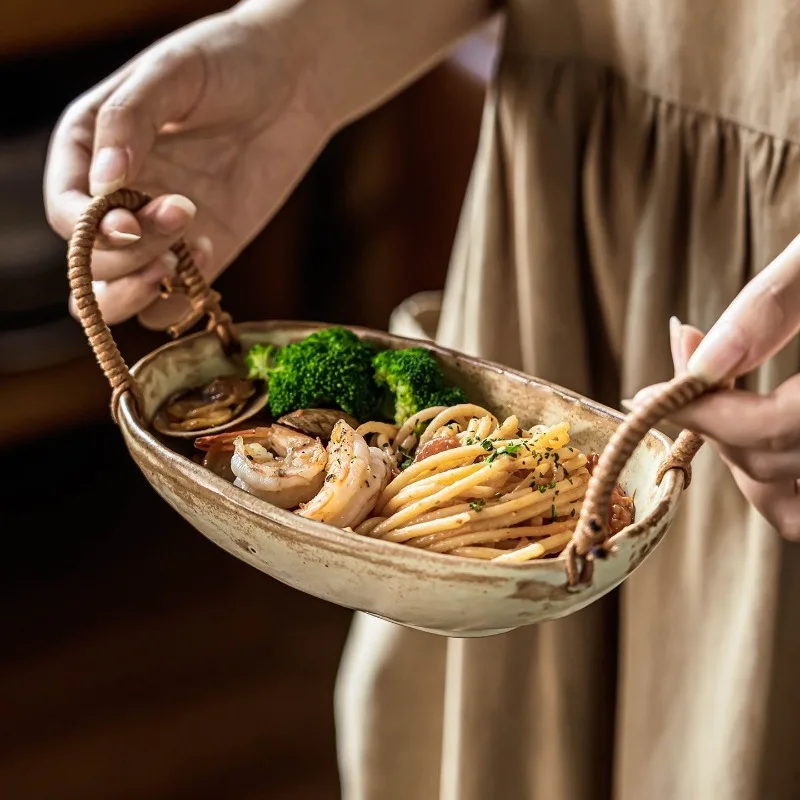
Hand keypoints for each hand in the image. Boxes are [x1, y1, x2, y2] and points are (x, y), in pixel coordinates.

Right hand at [44, 6, 329, 328]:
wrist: (293, 82)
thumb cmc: (227, 62)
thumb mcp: (173, 74)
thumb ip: (129, 120)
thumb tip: (103, 183)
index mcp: (89, 152)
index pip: (67, 213)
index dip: (91, 230)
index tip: (130, 221)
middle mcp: (116, 199)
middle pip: (91, 263)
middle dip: (127, 256)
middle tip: (180, 218)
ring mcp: (158, 232)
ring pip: (118, 295)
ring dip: (139, 293)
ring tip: (179, 263)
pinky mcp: (201, 254)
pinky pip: (172, 301)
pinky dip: (182, 297)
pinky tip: (212, 252)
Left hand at [626, 234, 799, 540]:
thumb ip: (776, 303)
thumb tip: (700, 359)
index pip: (767, 429)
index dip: (698, 414)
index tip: (643, 393)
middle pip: (776, 471)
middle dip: (715, 429)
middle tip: (680, 380)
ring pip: (798, 511)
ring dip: (749, 468)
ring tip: (723, 413)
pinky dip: (786, 483)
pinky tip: (767, 431)